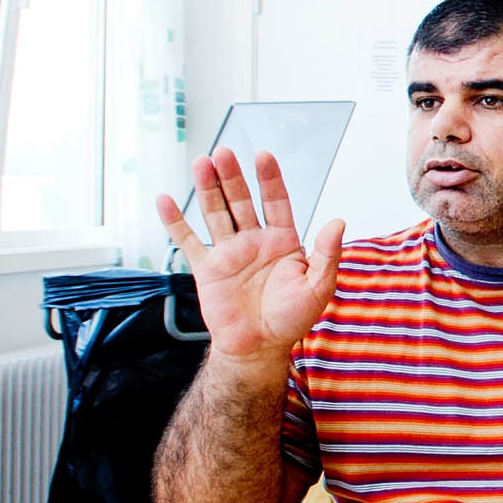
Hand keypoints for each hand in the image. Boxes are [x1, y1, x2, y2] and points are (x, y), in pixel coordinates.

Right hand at [155, 149, 344, 366]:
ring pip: (216, 213)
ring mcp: (229, 253)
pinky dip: (175, 222)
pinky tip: (165, 200)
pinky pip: (188, 241)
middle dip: (232, 177)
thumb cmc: (291, 321)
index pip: (276, 201)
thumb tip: (338, 222)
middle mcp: (255, 241)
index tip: (263, 155)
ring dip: (207, 189)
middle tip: (223, 153)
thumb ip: (326, 254)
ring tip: (201, 163)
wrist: (259, 349)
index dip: (270, 179)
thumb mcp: (318, 287)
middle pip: (241, 201)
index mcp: (283, 241)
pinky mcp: (207, 269)